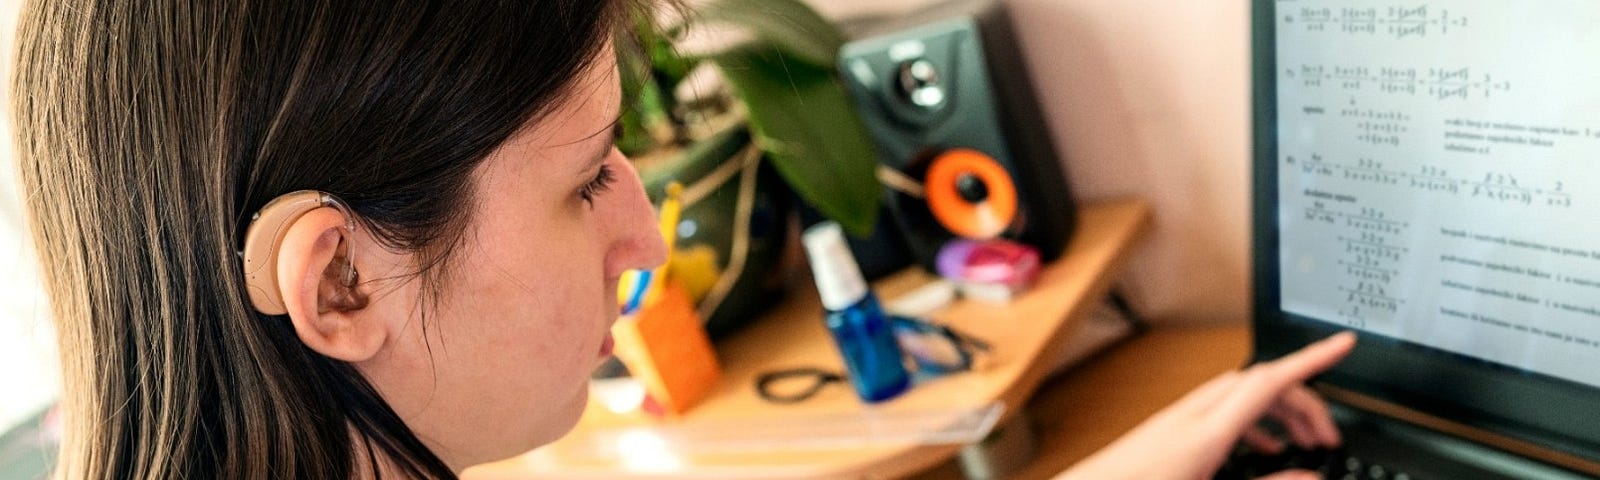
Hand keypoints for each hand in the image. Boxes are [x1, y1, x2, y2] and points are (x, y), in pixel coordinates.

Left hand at [1054, 331, 1356, 479]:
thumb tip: (1308, 476)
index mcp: (1207, 431)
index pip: (1270, 379)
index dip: (1312, 358)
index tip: (1343, 343)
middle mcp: (1192, 414)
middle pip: (1261, 384)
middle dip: (1302, 400)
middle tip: (1327, 434)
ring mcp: (1179, 417)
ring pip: (1241, 395)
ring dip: (1277, 411)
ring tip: (1302, 442)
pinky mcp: (1170, 427)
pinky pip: (1222, 410)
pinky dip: (1251, 421)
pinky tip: (1260, 447)